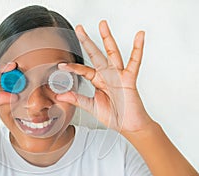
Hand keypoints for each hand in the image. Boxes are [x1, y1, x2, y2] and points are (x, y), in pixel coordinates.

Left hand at [57, 20, 154, 134]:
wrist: (129, 126)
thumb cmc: (114, 116)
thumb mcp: (91, 107)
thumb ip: (77, 99)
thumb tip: (60, 96)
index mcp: (98, 81)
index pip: (84, 70)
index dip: (73, 67)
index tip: (61, 65)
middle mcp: (108, 75)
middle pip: (96, 54)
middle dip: (87, 41)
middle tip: (79, 29)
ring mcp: (118, 75)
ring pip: (112, 53)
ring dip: (107, 38)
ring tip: (102, 25)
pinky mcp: (129, 79)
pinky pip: (134, 62)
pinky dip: (138, 49)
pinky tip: (139, 36)